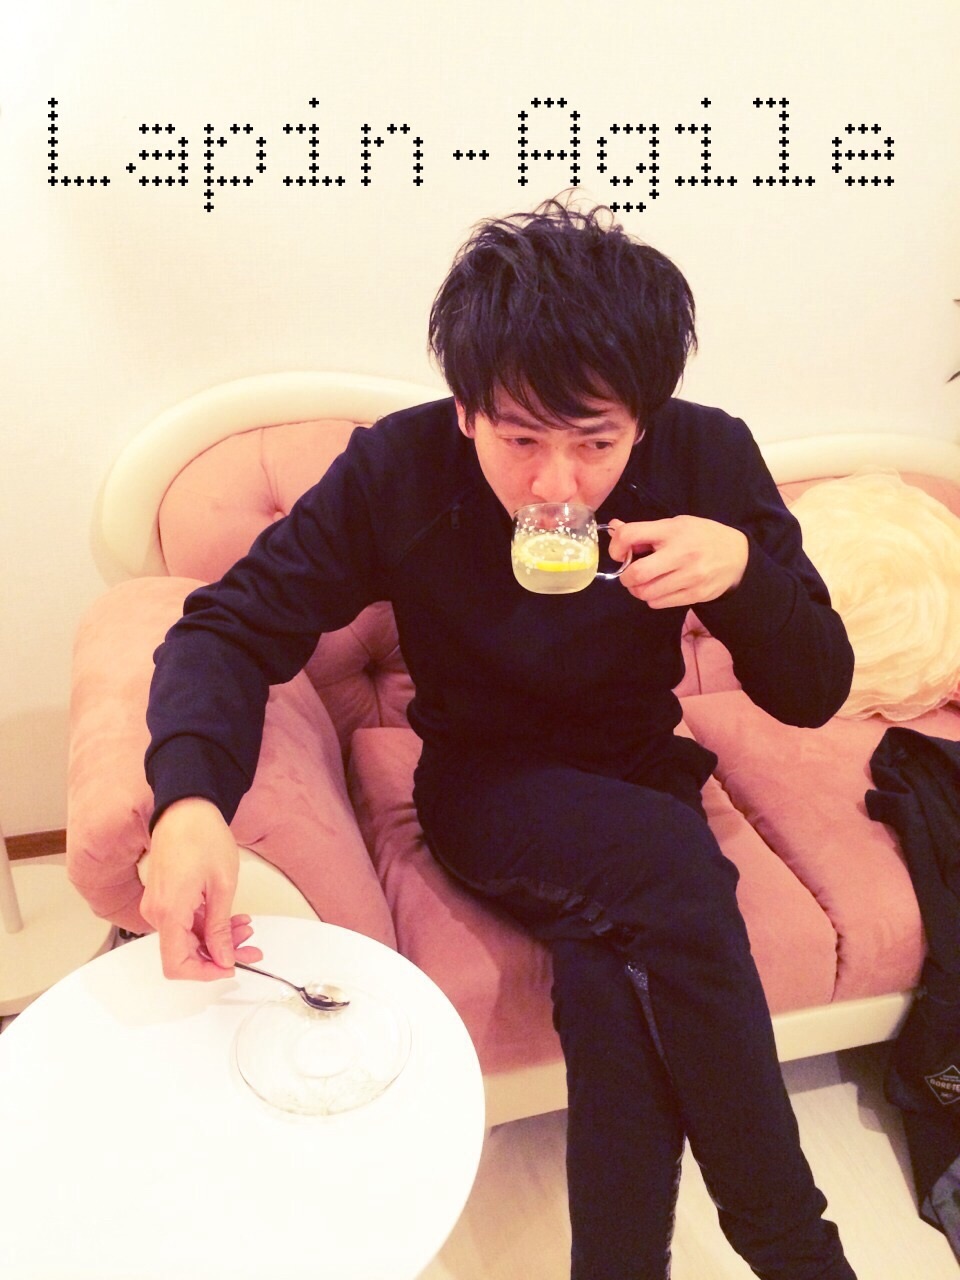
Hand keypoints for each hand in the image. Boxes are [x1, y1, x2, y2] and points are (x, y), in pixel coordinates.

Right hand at [140, 796, 263, 980]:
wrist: (185, 808)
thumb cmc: (202, 835)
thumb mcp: (223, 885)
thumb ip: (220, 927)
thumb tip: (223, 957)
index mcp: (169, 911)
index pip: (177, 964)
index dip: (205, 973)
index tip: (230, 967)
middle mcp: (156, 912)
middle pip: (184, 953)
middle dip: (219, 955)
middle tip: (249, 949)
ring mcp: (158, 905)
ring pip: (186, 939)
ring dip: (216, 938)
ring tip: (245, 928)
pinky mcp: (163, 898)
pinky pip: (183, 923)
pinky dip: (206, 925)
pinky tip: (229, 918)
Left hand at [608, 516, 748, 609]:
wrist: (738, 556)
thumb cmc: (701, 536)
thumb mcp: (676, 524)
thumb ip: (645, 530)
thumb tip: (614, 527)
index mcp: (672, 530)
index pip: (631, 535)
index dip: (616, 546)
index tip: (619, 553)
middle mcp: (681, 553)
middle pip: (636, 573)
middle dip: (625, 577)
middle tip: (629, 574)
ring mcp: (689, 577)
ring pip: (646, 593)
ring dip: (638, 590)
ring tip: (645, 582)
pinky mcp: (695, 595)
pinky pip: (659, 603)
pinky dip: (652, 598)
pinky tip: (660, 589)